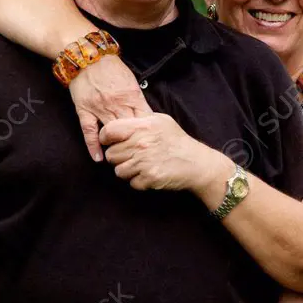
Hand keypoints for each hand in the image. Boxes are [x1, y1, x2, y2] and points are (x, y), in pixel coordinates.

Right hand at [68, 55, 150, 160]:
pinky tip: (99, 159)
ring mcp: (100, 108)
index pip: (145, 119)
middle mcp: (117, 104)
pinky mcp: (84, 110)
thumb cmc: (110, 66)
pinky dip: (93, 146)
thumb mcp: (130, 79)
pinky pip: (89, 132)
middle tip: (142, 157)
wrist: (87, 55)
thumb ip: (137, 97)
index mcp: (132, 96)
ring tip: (123, 160)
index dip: (150, 133)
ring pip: (112, 132)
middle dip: (137, 143)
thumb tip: (147, 114)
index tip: (154, 143)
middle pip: (131, 129)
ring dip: (118, 147)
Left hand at [99, 114, 218, 191]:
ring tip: (140, 165)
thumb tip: (118, 122)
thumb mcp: (160, 121)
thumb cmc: (177, 141)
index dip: (106, 137)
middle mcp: (140, 144)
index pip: (109, 131)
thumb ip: (139, 120)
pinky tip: (148, 173)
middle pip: (111, 154)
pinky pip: (131, 182)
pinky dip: (138, 181)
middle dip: (118, 156)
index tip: (110, 141)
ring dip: (127, 170)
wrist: (196, 163)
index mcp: (142, 127)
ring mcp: (144, 162)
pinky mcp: (149, 178)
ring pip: (118, 171)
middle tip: (131, 155)